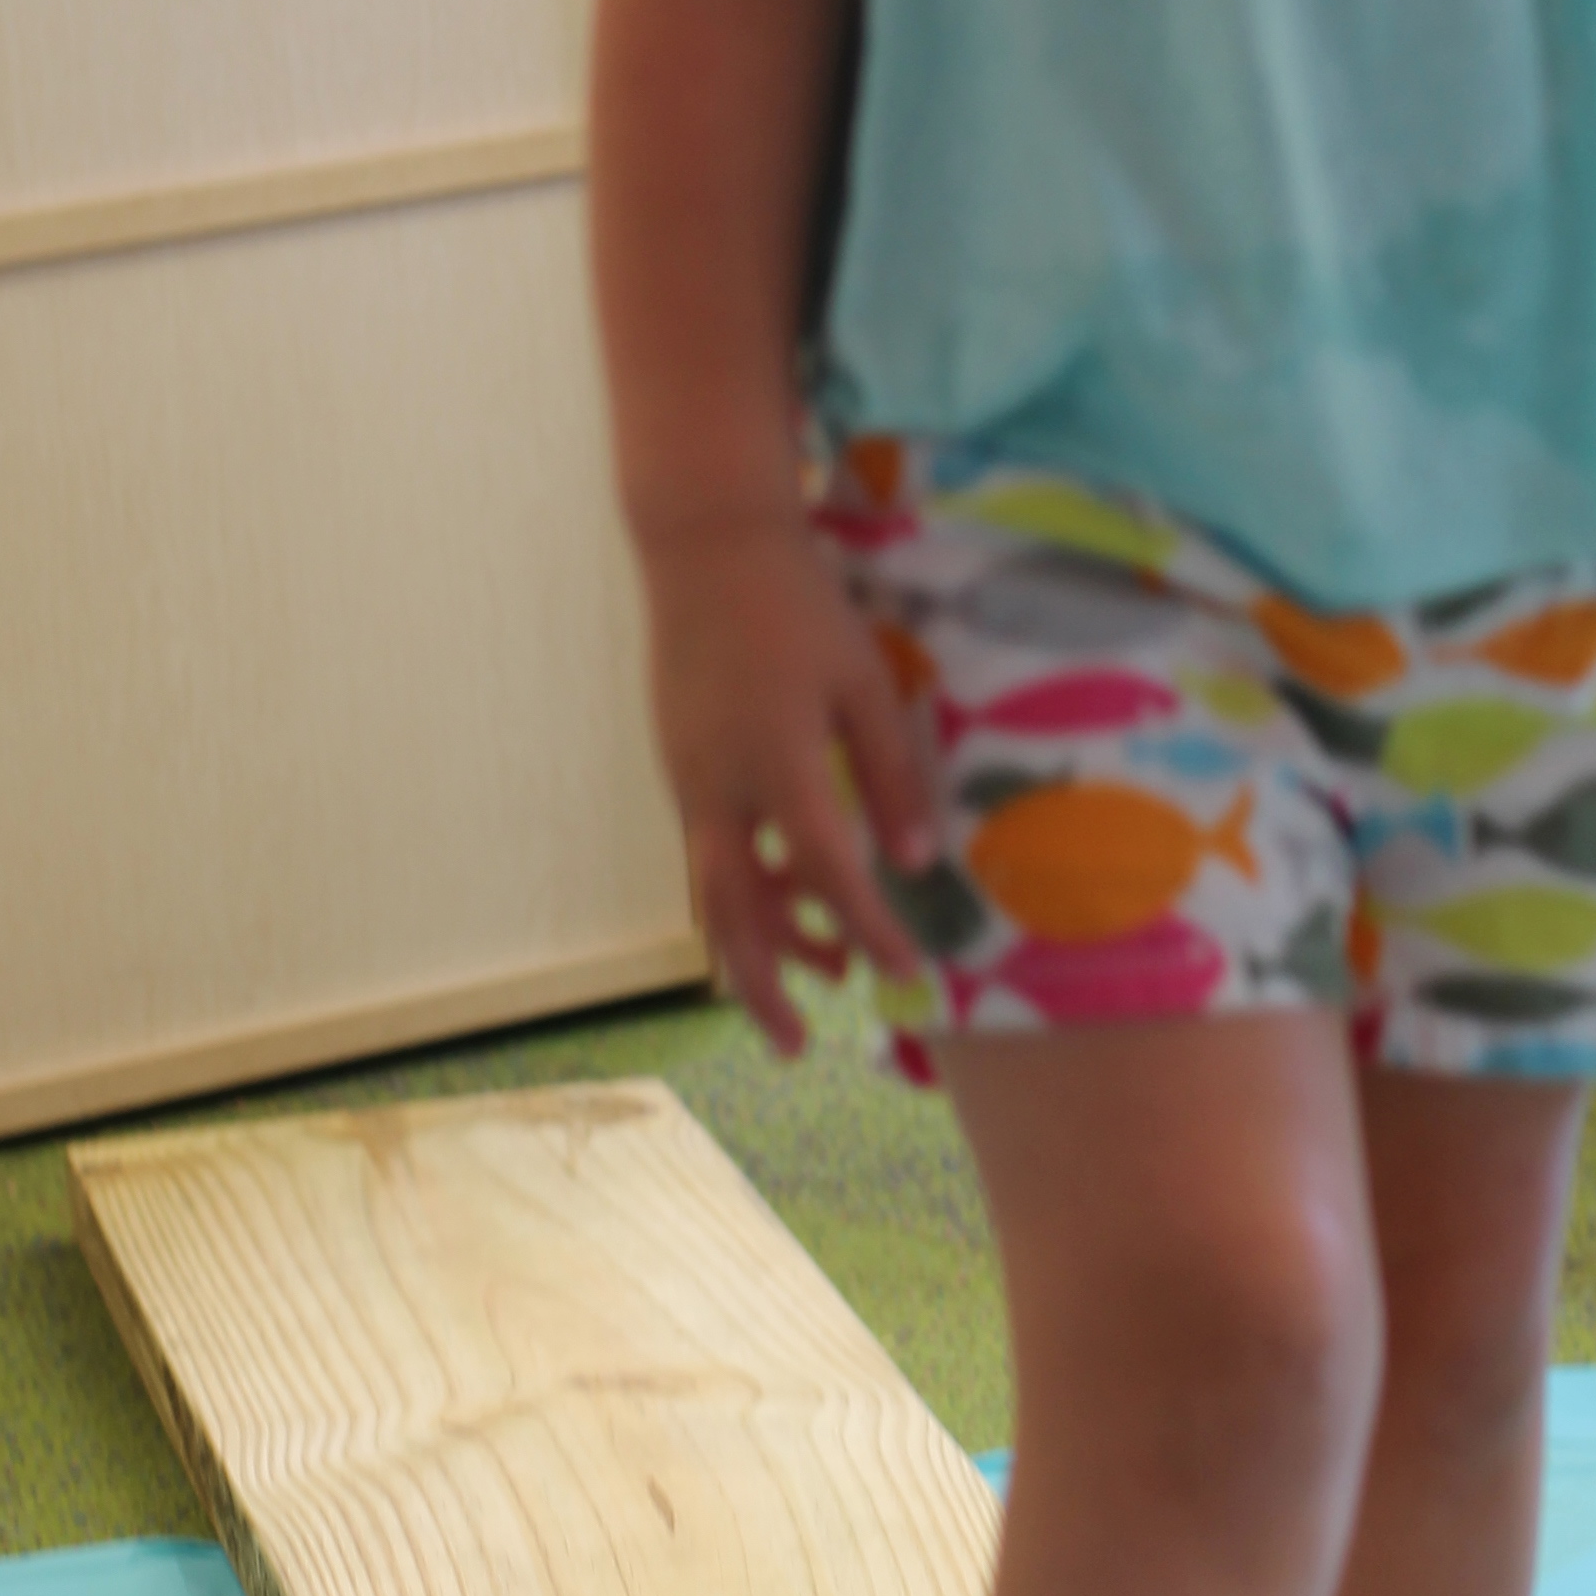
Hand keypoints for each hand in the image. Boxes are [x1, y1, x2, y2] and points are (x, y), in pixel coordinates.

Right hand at [638, 515, 936, 1053]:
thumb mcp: (864, 680)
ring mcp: (689, 778)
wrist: (706, 547)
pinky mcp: (678, 764)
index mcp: (778, 764)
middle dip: (765, 988)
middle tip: (798, 1048)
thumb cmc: (801, 605)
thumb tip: (916, 861)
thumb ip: (889, 772)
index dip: (869, 930)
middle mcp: (721, 787)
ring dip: (758, 945)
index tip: (906, 972)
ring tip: (815, 982)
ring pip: (715, 891)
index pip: (829, 874)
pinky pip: (708, 850)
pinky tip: (788, 897)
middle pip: (736, 916)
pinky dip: (745, 890)